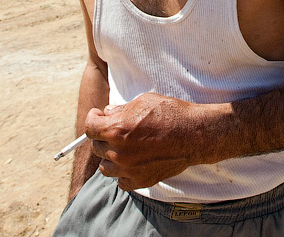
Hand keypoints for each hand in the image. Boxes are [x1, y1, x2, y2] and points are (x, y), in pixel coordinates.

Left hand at [85, 93, 217, 190]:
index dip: (92, 119)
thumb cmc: (171, 113)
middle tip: (115, 129)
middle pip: (96, 146)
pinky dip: (123, 173)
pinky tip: (132, 162)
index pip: (89, 127)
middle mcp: (119, 152)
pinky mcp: (141, 181)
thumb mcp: (143, 102)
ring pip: (105, 167)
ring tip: (123, 147)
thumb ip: (121, 109)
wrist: (194, 134)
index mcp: (116, 129)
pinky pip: (121, 181)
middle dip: (103, 136)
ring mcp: (129, 169)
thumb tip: (107, 113)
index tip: (98, 116)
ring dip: (110, 156)